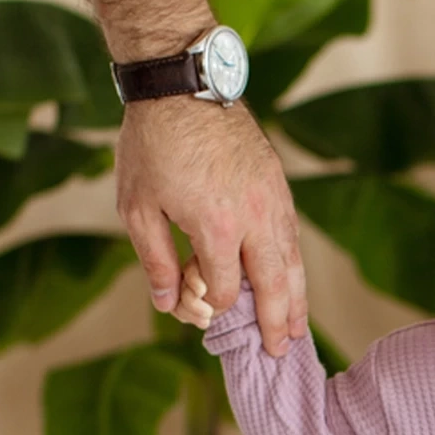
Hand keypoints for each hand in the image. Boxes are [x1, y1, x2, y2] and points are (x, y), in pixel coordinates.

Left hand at [115, 96, 306, 355]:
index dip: (212, 305)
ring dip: (297, 301)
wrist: (183, 83)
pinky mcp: (279, 186)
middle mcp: (254, 219)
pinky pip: (293, 238)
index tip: (198, 304)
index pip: (225, 290)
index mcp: (217, 228)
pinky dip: (295, 267)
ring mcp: (273, 202)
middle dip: (275, 323)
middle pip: (274, 287)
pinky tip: (294, 282)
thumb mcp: (137, 206)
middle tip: (280, 352)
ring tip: (297, 329)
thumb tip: (166, 302)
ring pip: (293, 264)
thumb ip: (155, 260)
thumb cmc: (153, 143)